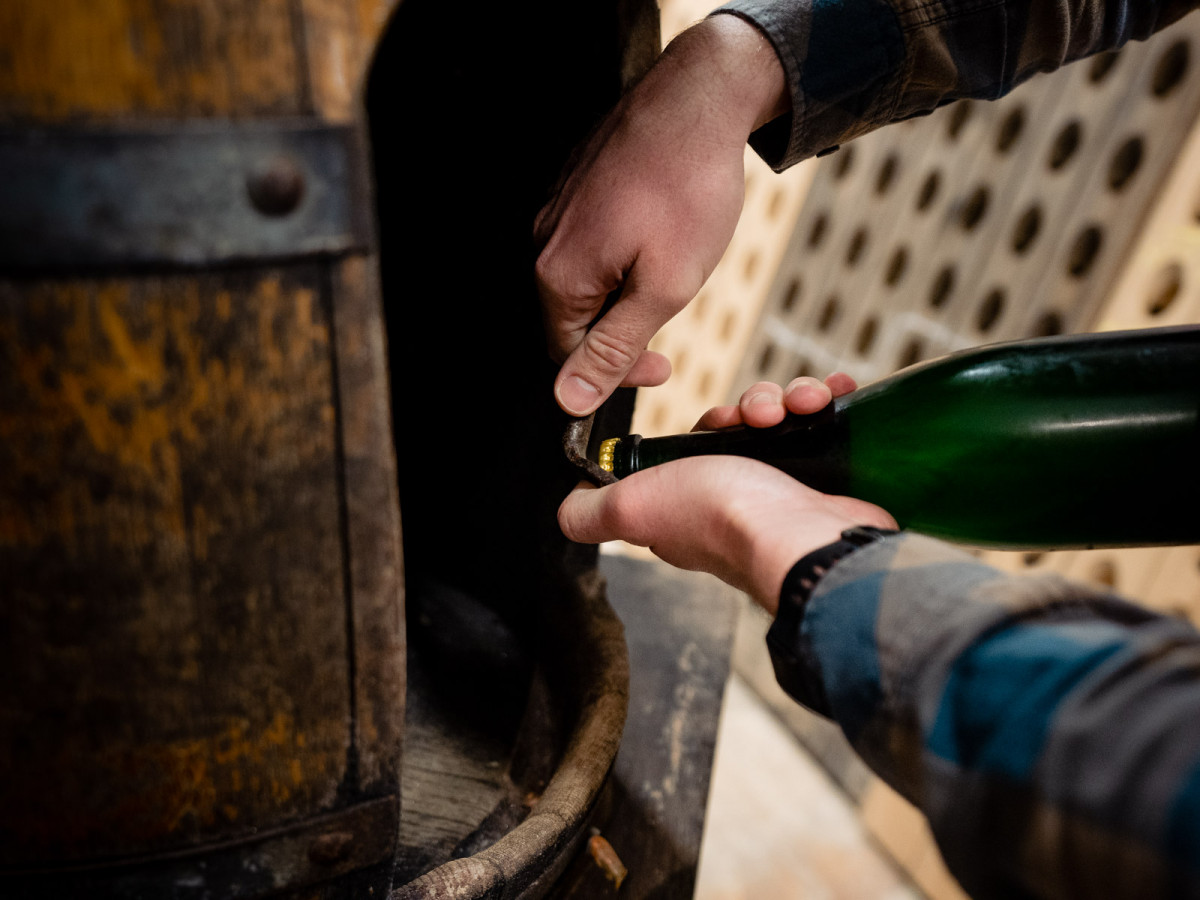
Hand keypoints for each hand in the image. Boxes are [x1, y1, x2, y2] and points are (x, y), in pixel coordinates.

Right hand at [534, 14, 787, 415]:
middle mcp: (544, 241)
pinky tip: (661, 232)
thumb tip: (569, 400)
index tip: (663, 365)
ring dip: (627, 289)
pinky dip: (625, 253)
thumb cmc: (687, 191)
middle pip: (574, 317)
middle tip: (673, 312)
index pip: (567, 355)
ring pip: (587, 279)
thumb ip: (614, 349)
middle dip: (624, 328)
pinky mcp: (576, 186)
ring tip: (673, 264)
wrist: (699, 98)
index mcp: (558, 275)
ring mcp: (557, 209)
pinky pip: (592, 240)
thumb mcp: (663, 288)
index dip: (616, 372)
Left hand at [558, 375, 895, 612]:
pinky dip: (825, 403)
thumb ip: (593, 513)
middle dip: (753, 405)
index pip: (695, 447)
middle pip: (743, 427)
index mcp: (691, 506)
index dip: (706, 423)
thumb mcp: (633, 510)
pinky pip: (821, 426)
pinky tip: (831, 395)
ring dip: (789, 399)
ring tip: (800, 406)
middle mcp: (738, 501)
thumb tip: (568, 509)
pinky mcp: (824, 483)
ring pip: (782, 422)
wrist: (806, 541)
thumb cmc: (724, 523)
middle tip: (761, 413)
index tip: (718, 418)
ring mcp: (783, 494)